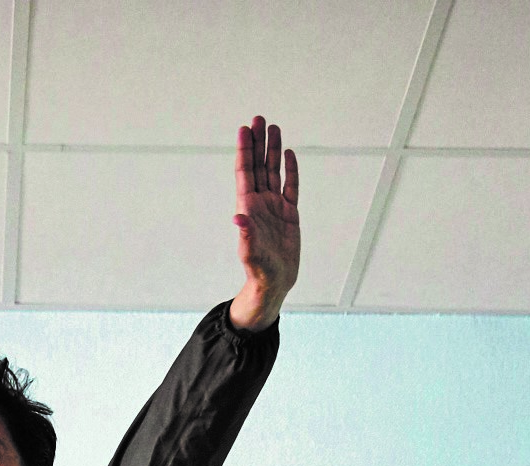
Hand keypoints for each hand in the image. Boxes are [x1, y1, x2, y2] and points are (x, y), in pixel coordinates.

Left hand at [230, 115, 299, 330]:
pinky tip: (288, 154)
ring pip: (273, 171)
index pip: (245, 172)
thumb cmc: (259, 271)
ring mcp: (274, 207)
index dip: (245, 150)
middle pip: (258, 166)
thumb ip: (246, 235)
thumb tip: (238, 219)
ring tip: (273, 128)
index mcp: (248, 207)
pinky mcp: (289, 214)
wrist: (275, 283)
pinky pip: (290, 186)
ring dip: (273, 150)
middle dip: (258, 142)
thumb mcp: (251, 253)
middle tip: (259, 118)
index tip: (244, 129)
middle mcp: (260, 203)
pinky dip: (290, 170)